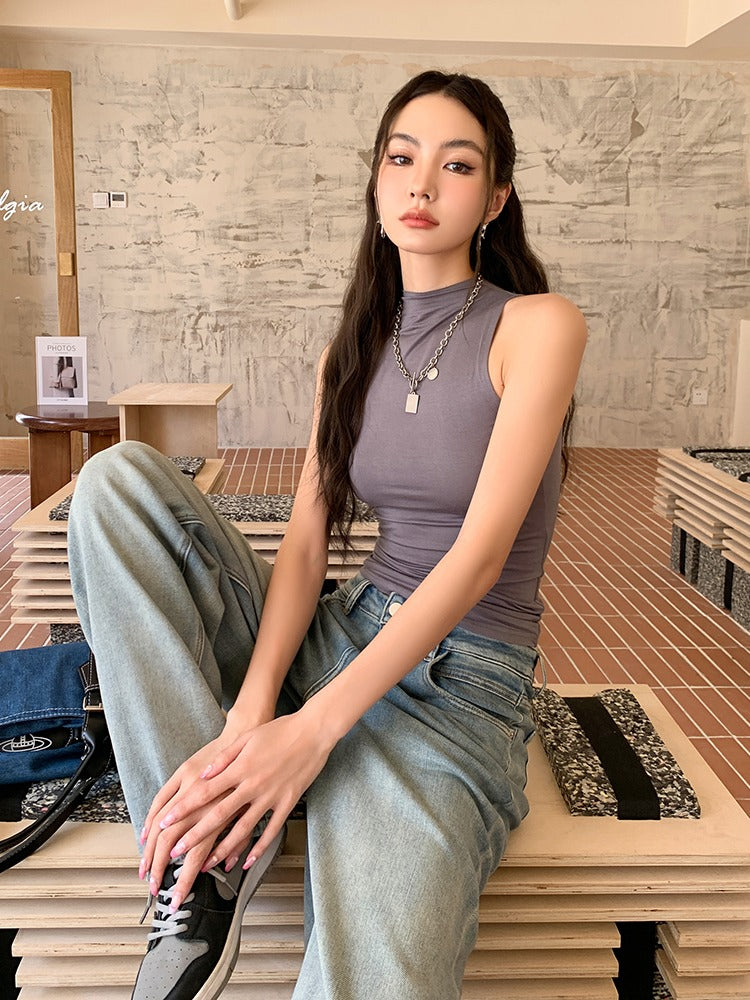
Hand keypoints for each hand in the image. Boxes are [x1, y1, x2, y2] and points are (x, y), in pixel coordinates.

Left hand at [141, 708, 334, 911]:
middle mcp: (253, 785)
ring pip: (243, 829)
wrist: (313, 731)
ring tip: (206, 864)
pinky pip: (271, 830)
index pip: (205, 792)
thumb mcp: (246, 739)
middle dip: (195, 835)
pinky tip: (246, 861)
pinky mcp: (287, 803)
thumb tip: (203, 775)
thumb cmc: (279, 731)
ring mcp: (271, 796)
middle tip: (175, 852)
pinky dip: (258, 849)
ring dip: (222, 849)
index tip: (166, 821)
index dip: (184, 808)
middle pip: (219, 815)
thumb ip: (224, 758)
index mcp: (240, 768)